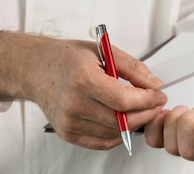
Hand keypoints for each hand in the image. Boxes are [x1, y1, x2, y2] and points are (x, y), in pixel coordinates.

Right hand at [0, 31, 166, 149]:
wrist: (35, 69)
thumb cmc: (65, 57)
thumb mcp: (102, 51)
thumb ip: (132, 67)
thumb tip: (154, 84)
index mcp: (83, 80)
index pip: (125, 101)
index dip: (148, 100)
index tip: (158, 94)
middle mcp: (74, 104)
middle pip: (122, 120)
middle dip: (146, 113)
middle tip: (155, 103)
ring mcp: (69, 122)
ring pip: (114, 133)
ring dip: (133, 124)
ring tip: (140, 110)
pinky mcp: (67, 133)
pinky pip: (101, 142)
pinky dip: (118, 134)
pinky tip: (123, 121)